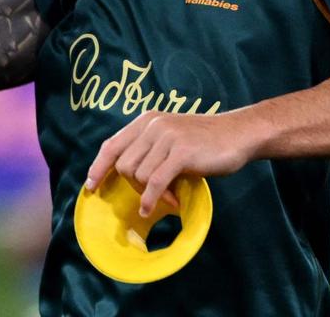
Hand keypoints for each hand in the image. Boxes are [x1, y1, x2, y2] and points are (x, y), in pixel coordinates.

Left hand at [85, 111, 255, 217]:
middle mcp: (153, 125)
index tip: (91, 187)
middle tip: (152, 196)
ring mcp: (167, 138)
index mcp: (147, 120)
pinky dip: (151, 199)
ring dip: (151, 194)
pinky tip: (156, 208)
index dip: (98, 168)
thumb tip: (126, 175)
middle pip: (125, 166)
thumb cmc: (205, 141)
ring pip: (140, 176)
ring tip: (170, 198)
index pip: (112, 145)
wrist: (239, 133)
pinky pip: (155, 183)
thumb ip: (149, 149)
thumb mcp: (171, 137)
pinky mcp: (181, 153)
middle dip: (134, 186)